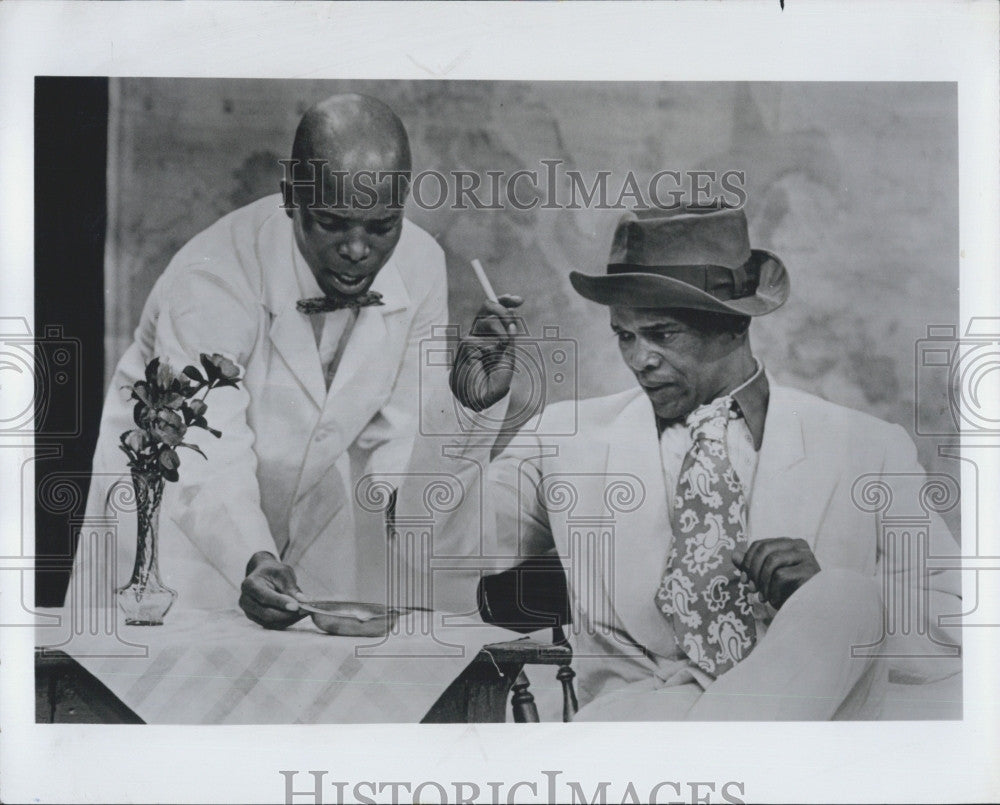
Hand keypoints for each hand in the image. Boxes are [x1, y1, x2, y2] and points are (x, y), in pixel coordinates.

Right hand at [238, 551, 307, 628]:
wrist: (262, 575)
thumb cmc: (273, 572)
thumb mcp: (283, 572)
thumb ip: (290, 586)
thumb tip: (301, 601)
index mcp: (250, 584)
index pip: (265, 597)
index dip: (281, 603)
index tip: (296, 606)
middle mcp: (246, 600)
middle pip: (266, 613)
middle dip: (287, 614)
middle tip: (304, 610)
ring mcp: (249, 612)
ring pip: (270, 622)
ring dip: (288, 619)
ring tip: (304, 612)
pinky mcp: (256, 619)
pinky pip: (272, 625)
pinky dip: (286, 621)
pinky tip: (297, 615)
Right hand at [449, 294, 522, 410]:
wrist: (483, 395)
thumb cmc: (496, 377)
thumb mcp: (508, 352)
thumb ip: (510, 333)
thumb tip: (513, 312)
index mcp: (489, 332)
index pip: (494, 309)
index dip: (505, 300)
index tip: (519, 300)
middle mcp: (478, 332)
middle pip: (487, 306)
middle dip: (502, 309)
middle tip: (513, 320)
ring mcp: (471, 336)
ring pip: (488, 320)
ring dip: (502, 332)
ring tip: (503, 348)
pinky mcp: (467, 344)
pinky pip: (485, 337)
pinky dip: (495, 346)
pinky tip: (492, 357)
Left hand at [733, 538, 820, 609]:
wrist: (810, 612)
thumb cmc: (788, 593)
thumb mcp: (766, 578)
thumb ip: (752, 566)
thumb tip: (733, 555)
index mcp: (788, 544)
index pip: (760, 544)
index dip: (746, 561)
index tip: (742, 580)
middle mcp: (799, 546)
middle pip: (765, 549)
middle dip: (753, 570)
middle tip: (750, 589)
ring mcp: (807, 557)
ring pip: (772, 561)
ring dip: (762, 582)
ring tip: (762, 597)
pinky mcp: (811, 571)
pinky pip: (781, 575)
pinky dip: (773, 590)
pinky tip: (774, 601)